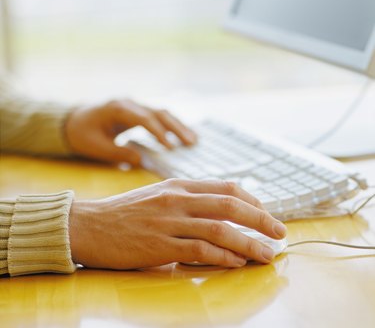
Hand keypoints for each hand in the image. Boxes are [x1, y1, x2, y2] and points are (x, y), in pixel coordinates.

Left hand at [65, 99, 196, 164]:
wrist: (74, 120)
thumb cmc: (82, 133)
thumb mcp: (95, 146)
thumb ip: (117, 153)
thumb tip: (139, 161)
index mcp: (118, 109)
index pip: (143, 119)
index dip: (158, 132)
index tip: (170, 147)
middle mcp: (130, 103)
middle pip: (158, 112)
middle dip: (176, 127)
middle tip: (191, 143)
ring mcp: (136, 105)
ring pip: (162, 112)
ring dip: (178, 126)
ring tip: (193, 140)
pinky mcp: (139, 111)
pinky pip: (159, 116)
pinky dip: (172, 126)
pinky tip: (183, 136)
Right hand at [69, 179, 286, 268]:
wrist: (90, 225)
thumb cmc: (126, 211)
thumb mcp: (159, 194)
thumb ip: (188, 198)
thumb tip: (220, 210)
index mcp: (179, 184)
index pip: (226, 187)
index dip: (252, 200)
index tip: (265, 213)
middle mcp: (178, 199)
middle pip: (230, 205)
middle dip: (261, 219)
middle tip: (280, 231)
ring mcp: (169, 221)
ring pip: (220, 229)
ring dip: (249, 242)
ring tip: (268, 253)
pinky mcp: (160, 245)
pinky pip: (200, 251)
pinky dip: (224, 257)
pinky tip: (237, 262)